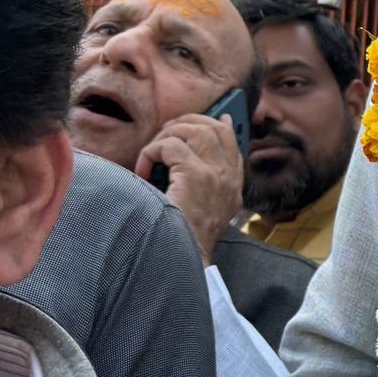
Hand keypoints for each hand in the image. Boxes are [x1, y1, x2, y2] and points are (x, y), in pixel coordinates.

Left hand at [136, 114, 243, 265]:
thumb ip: (204, 187)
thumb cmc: (184, 239)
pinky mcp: (196, 176)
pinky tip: (143, 170)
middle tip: (165, 133)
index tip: (218, 117)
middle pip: (215, 128)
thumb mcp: (205, 213)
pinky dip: (151, 152)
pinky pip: (171, 146)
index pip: (233, 143)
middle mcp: (229, 177)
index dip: (222, 125)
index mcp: (233, 186)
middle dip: (186, 123)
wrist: (184, 259)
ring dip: (167, 135)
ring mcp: (216, 174)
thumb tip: (187, 163)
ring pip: (194, 130)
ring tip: (153, 153)